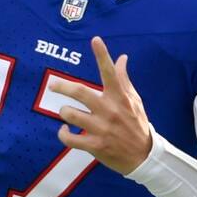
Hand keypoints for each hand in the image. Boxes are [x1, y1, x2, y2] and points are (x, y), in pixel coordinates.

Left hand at [50, 36, 153, 174]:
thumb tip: (121, 58)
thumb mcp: (135, 101)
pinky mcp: (94, 145)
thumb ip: (124, 80)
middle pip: (79, 92)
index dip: (102, 55)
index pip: (110, 72)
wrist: (144, 157)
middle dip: (61, 86)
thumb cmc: (137, 125)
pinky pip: (69, 138)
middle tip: (52, 85)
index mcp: (119, 98)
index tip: (95, 40)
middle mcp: (109, 110)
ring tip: (65, 112)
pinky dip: (62, 133)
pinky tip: (64, 130)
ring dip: (64, 111)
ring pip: (70, 113)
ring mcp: (101, 128)